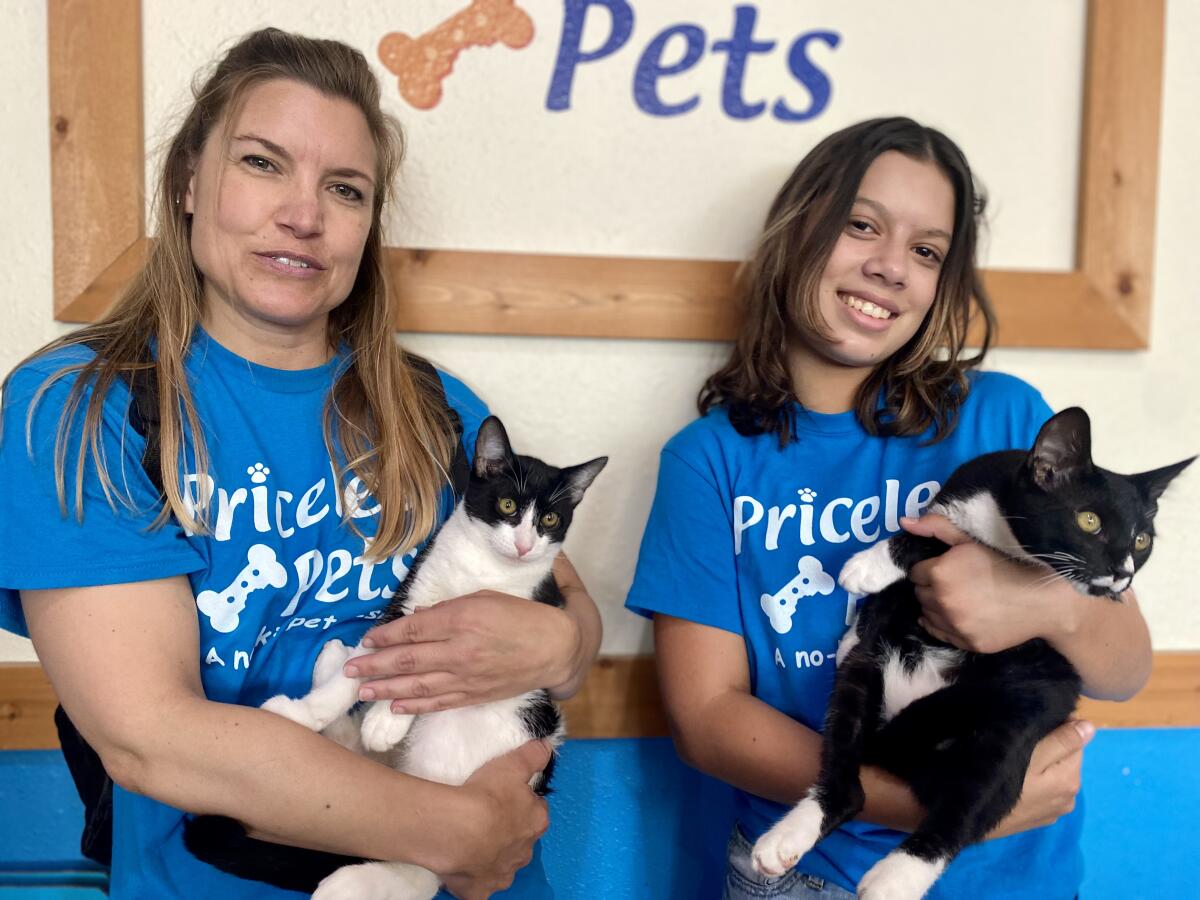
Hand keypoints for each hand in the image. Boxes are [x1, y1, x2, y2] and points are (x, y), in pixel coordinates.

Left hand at [347, 592, 581, 713]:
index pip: (413, 629)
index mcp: (462, 619)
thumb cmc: (522, 616)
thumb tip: (418, 618)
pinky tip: (395, 706)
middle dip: (374, 665)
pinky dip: (415, 705)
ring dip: (386, 690)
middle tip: (349, 669)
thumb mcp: (486, 598)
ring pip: (417, 686)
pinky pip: (438, 702)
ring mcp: (466, 676)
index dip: (385, 636)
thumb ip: (449, 608)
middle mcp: (459, 650)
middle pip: (408, 660)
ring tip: (362, 691)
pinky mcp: (474, 695)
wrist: (555, 648)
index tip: (365, 640)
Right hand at [439, 740, 551, 899]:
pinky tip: (463, 871)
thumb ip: (532, 755)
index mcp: (536, 823)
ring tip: (473, 842)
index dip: (524, 804)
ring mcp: (503, 875)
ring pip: (503, 866)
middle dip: (511, 833)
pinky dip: (474, 881)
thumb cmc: (488, 796)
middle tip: (489, 819)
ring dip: (494, 857)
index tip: (509, 798)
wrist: (458, 832)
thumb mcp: (512, 764)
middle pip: (521, 840)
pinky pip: (480, 888)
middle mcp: (524, 853)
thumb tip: (548, 747)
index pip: (537, 811)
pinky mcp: (480, 891)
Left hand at [900, 514, 1080, 653]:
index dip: (930, 568)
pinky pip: (939, 633)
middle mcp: (942, 601)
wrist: (1043, 599)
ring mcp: (954, 625)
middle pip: (920, 593)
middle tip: (954, 582)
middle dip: (931, 586)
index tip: (946, 567)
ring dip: (935, 606)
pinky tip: (957, 616)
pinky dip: (942, 624)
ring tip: (958, 598)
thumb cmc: (1007, 563)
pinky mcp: (967, 643)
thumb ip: (936, 527)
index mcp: (940, 573)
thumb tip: (904, 522)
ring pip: (927, 614)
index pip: (915, 572)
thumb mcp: (971, 539)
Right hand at [988, 720, 1092, 838]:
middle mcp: (1069, 798)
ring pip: (1053, 774)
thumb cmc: (999, 779)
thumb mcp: (1030, 755)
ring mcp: (1053, 811)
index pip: (1076, 740)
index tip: (1030, 724)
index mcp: (1070, 779)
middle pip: (1066, 759)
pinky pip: (1043, 790)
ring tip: (1013, 760)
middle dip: (1049, 746)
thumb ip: (1063, 741)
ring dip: (1041, 764)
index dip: (1056, 726)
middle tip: (1018, 742)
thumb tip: (1091, 728)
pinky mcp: (1038, 819)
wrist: (967, 814)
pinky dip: (1034, 781)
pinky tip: (1014, 781)